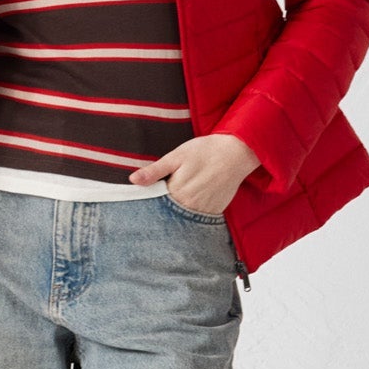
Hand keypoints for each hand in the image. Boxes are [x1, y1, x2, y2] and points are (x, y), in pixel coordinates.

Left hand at [127, 132, 261, 214]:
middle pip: (169, 213)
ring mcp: (204, 211)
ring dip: (178, 214)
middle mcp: (190, 206)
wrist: (236, 152)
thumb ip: (154, 171)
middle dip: (162, 209)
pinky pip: (199, 218)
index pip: (155, 205)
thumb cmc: (204, 151)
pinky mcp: (215, 211)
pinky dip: (192, 214)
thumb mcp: (176, 156)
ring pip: (184, 218)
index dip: (150, 201)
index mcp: (176, 192)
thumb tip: (133, 180)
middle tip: (163, 199)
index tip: (147, 198)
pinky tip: (190, 204)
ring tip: (178, 200)